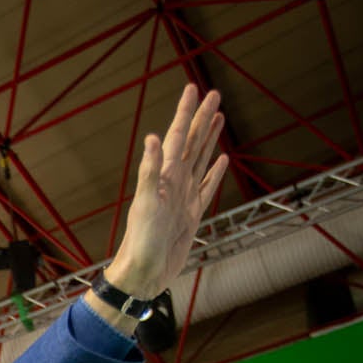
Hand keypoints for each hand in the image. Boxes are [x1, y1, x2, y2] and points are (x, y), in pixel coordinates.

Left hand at [108, 85, 229, 298]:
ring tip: (219, 118)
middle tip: (215, 94)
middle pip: (192, 142)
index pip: (176, 136)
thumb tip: (153, 138)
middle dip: (202, 118)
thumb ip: (150, 172)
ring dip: (209, 138)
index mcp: (164, 176)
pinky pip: (207, 186)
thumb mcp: (146, 205)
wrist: (144, 273)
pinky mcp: (192, 214)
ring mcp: (184, 197)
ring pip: (201, 159)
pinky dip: (215, 172)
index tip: (193, 89)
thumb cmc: (141, 242)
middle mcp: (174, 182)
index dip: (185, 113)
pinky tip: (221, 159)